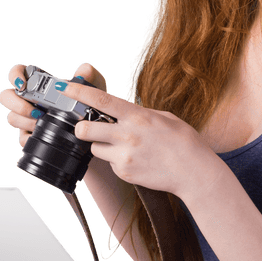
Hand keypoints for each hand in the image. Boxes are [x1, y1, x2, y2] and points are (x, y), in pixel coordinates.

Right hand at [0, 62, 107, 148]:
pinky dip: (31, 137)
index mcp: (39, 83)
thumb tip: (83, 71)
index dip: (15, 76)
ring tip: (43, 123)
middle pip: (6, 97)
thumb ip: (90, 76)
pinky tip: (44, 136)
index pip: (18, 73)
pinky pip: (22, 138)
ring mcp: (27, 118)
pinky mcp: (30, 136)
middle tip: (35, 110)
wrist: (94, 136)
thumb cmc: (91, 107)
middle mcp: (29, 100)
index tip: (22, 84)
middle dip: (15, 103)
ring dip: (25, 120)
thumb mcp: (94, 90)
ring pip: (13, 117)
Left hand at [56, 80, 213, 197]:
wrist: (195, 173)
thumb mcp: (163, 117)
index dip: (80, 92)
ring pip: (94, 148)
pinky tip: (135, 160)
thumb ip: (138, 113)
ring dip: (101, 146)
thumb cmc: (184, 142)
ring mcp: (124, 156)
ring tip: (123, 146)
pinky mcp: (124, 173)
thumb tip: (121, 111)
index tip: (66, 87)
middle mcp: (127, 136)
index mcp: (137, 116)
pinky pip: (109, 163)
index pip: (101, 100)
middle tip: (86, 126)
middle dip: (80, 127)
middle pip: (85, 129)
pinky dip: (116, 161)